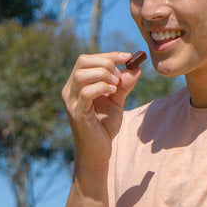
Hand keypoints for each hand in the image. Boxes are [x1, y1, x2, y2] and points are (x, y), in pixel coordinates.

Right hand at [62, 51, 140, 168]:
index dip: (109, 55)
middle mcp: (70, 90)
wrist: (98, 151)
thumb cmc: (104, 126)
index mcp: (77, 84)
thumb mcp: (117, 101)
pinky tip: (112, 92)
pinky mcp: (77, 113)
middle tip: (119, 75)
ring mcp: (72, 101)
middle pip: (82, 61)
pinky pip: (85, 93)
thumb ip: (124, 85)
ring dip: (103, 74)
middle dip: (105, 62)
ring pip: (81, 74)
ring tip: (115, 85)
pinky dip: (101, 87)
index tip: (128, 56)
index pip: (88, 59)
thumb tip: (135, 68)